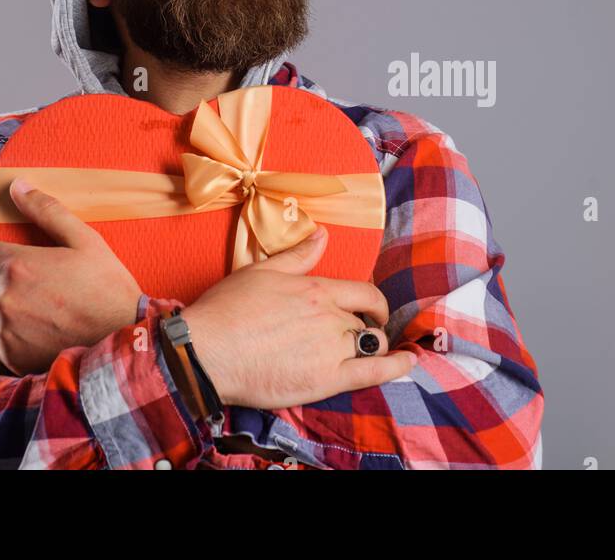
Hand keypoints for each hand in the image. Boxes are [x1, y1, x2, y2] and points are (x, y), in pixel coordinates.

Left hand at [0, 178, 141, 374]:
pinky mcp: (11, 355)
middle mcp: (4, 298)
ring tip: (32, 304)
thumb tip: (17, 186)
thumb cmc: (107, 286)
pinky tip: (37, 328)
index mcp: (18, 265)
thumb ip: (47, 211)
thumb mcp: (85, 240)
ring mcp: (6, 330)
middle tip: (24, 277)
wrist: (123, 337)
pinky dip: (9, 332)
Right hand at [182, 225, 416, 409]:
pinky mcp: (325, 380)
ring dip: (374, 348)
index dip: (375, 303)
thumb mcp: (261, 271)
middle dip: (365, 329)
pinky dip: (397, 368)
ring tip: (370, 353)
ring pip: (371, 346)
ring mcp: (330, 349)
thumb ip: (298, 256)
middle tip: (356, 338)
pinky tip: (409, 363)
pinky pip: (373, 372)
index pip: (364, 292)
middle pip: (365, 322)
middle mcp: (330, 317)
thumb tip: (323, 235)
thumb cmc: (226, 310)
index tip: (372, 310)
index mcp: (317, 290)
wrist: (205, 352)